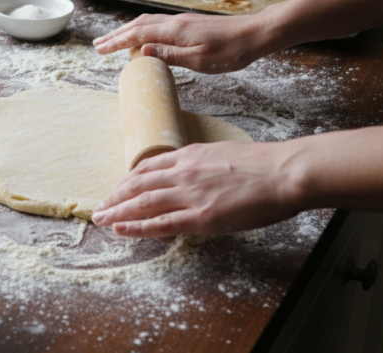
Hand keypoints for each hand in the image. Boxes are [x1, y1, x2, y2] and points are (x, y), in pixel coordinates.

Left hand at [91, 140, 301, 237]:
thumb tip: (193, 175)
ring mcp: (190, 194)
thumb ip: (202, 165)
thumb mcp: (222, 154)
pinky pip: (161, 223)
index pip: (147, 168)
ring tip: (100, 219)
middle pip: (137, 184)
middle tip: (98, 207)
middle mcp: (183, 173)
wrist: (284, 172)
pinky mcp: (201, 216)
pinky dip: (137, 227)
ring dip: (117, 211)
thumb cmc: (263, 165)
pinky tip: (121, 229)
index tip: (117, 189)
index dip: (127, 180)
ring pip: (142, 203)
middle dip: (114, 197)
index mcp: (189, 156)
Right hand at [93, 13, 272, 72]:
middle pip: (137, 26)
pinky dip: (141, 29)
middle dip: (116, 35)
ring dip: (127, 31)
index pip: (137, 35)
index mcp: (175, 31)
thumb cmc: (232, 51)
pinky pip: (157, 24)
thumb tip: (142, 51)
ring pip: (146, 23)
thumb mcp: (200, 60)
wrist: (256, 33)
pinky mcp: (189, 24)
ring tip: (114, 40)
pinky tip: (143, 36)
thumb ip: (170, 55)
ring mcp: (182, 21)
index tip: (100, 50)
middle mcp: (175, 22)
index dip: (116, 42)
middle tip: (97, 45)